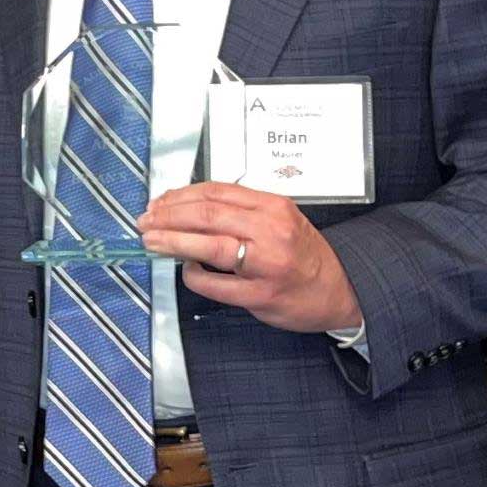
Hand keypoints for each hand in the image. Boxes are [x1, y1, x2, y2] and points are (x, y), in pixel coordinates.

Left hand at [136, 182, 361, 332]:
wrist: (340, 288)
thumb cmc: (304, 254)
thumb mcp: (279, 219)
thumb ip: (239, 211)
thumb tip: (186, 208)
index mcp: (272, 206)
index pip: (215, 192)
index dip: (179, 196)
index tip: (158, 202)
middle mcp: (271, 230)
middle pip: (206, 215)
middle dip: (168, 217)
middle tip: (146, 221)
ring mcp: (266, 264)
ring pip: (208, 246)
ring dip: (172, 242)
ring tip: (152, 241)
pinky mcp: (261, 294)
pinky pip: (215, 284)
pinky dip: (194, 276)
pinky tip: (187, 271)